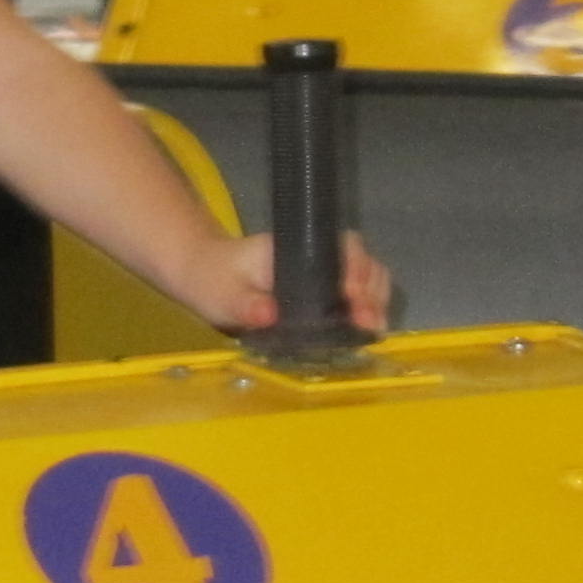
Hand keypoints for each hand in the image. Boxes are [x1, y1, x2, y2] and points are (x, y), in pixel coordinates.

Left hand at [185, 226, 392, 336]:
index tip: (352, 294)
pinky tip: (366, 336)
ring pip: (368, 284)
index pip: (343, 247)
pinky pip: (356, 303)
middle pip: (365, 266)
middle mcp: (319, 259)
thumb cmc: (215, 279)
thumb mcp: (223, 293)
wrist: (207, 279)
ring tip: (371, 331)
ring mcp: (325, 278)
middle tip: (368, 322)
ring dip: (375, 306)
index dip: (356, 268)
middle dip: (373, 293)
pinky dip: (366, 317)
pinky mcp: (323, 299)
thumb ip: (244, 304)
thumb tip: (268, 314)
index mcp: (298, 248)